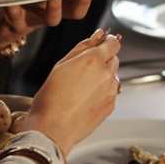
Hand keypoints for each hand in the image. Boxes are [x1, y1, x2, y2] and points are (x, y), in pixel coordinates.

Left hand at [0, 0, 96, 50]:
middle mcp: (55, 11)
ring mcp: (38, 18)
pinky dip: (15, 8)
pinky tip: (12, 0)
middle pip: (77, 11)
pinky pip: (17, 17)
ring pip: (53, 18)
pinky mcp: (18, 23)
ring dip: (55, 6)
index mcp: (64, 1)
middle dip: (82, 0)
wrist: (5, 21)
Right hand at [24, 29, 120, 156]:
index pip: (113, 43)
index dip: (108, 42)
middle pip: (114, 58)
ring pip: (112, 76)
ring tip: (81, 88)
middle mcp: (106, 73)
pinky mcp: (111, 105)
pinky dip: (102, 92)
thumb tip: (98, 35)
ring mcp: (111, 90)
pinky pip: (111, 92)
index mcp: (93, 59)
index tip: (102, 44)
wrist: (52, 129)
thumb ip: (83, 47)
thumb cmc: (51, 98)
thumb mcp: (61, 65)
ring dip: (102, 77)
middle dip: (103, 60)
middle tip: (82, 71)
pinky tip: (85, 99)